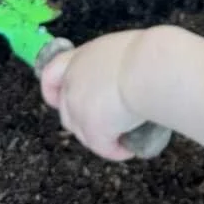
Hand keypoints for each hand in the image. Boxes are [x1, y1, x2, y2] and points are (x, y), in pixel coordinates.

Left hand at [39, 31, 144, 160]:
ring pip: (83, 133)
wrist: (152, 66)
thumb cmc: (149, 53)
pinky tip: (129, 148)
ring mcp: (79, 107)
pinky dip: (116, 150)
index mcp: (82, 57)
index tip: (57, 99)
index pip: (52, 74)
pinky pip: (103, 147)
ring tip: (123, 136)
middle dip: (84, 121)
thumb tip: (127, 80)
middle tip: (108, 123)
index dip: (52, 90)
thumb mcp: (126, 52)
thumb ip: (113, 67)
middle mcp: (74, 82)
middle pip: (67, 111)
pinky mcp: (93, 129)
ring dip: (101, 138)